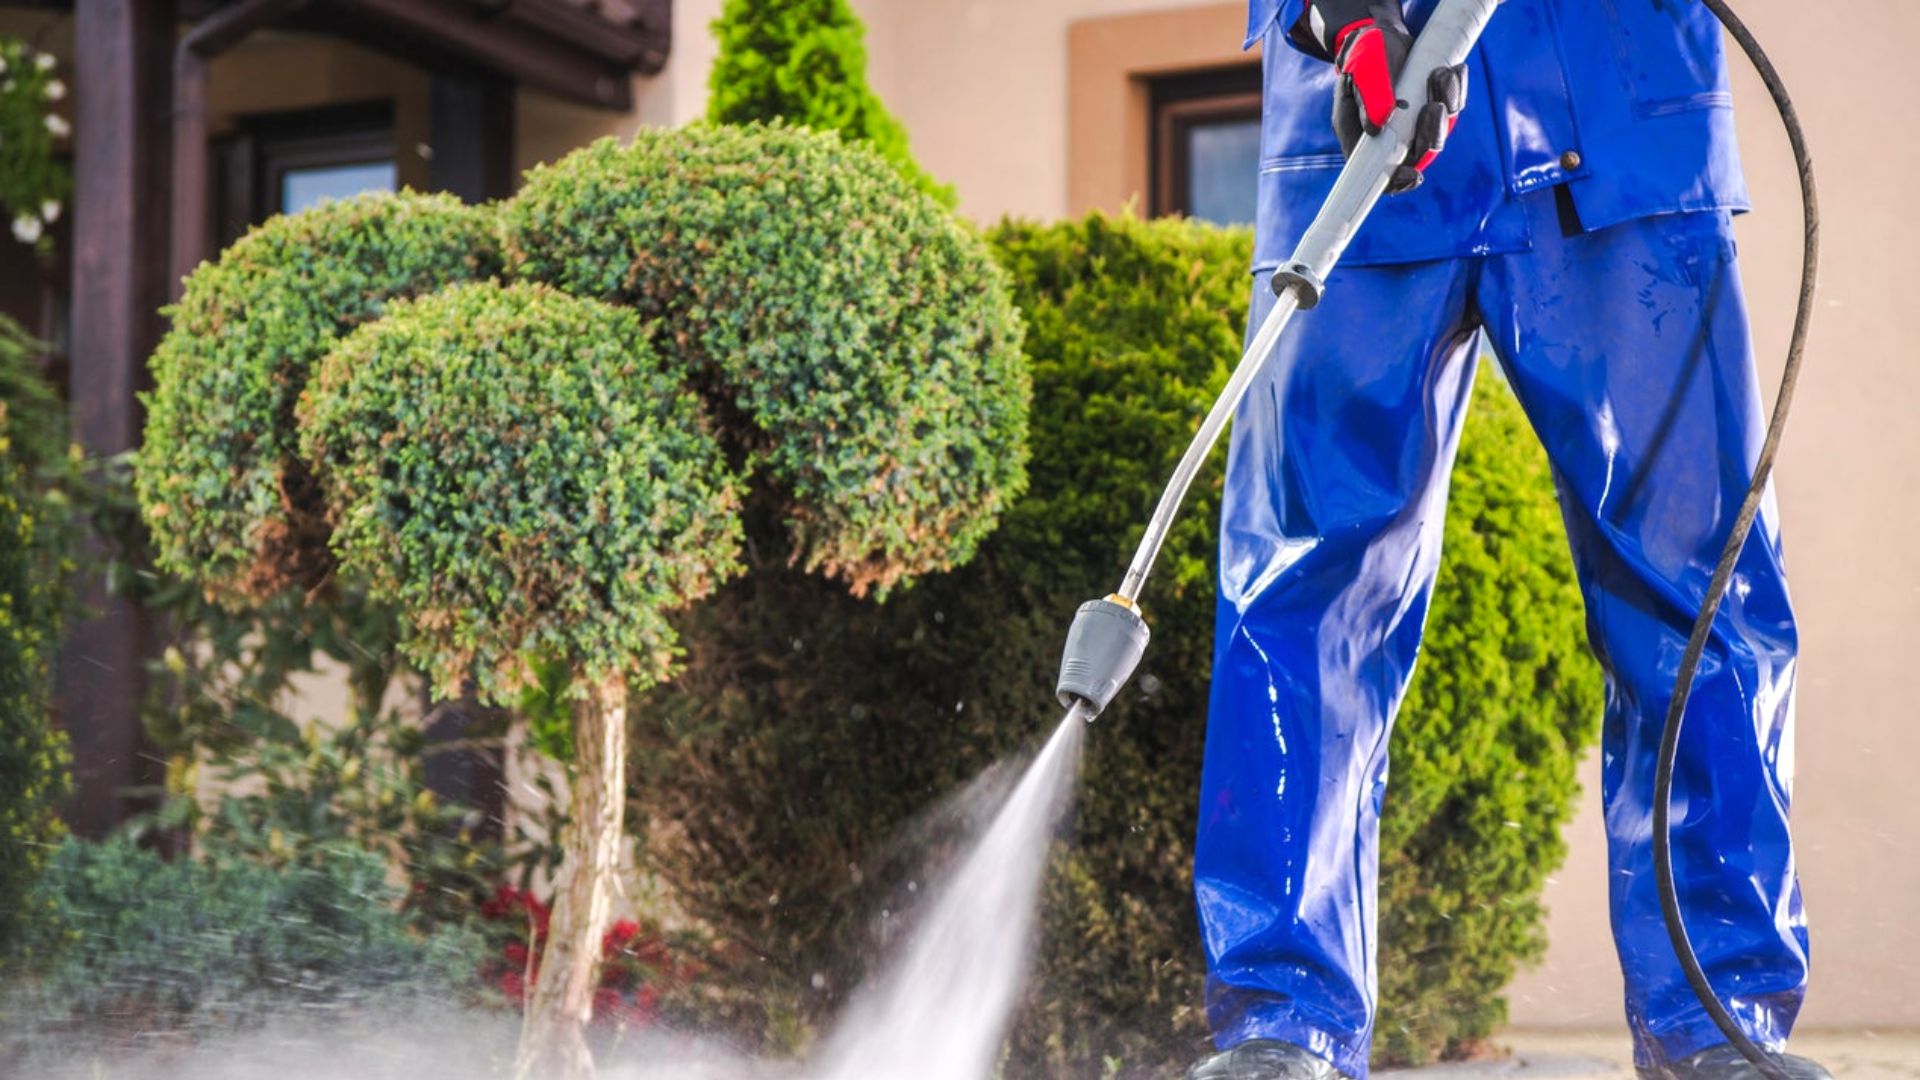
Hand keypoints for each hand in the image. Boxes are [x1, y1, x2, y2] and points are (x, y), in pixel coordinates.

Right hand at [1290, 0, 1468, 193]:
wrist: (1379, 37)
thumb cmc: (1364, 57)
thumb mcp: (1361, 74)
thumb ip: (1368, 99)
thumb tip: (1376, 127)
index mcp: (1365, 138)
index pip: (1380, 172)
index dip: (1398, 181)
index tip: (1414, 175)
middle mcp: (1392, 136)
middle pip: (1418, 154)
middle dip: (1431, 134)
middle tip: (1434, 107)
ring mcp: (1415, 123)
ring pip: (1439, 130)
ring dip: (1447, 105)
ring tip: (1441, 75)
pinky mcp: (1433, 105)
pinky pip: (1453, 106)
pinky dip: (1456, 89)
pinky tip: (1453, 69)